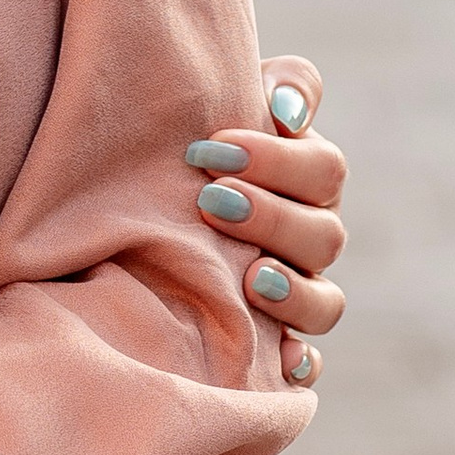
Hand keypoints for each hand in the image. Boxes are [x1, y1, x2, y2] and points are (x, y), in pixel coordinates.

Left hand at [191, 51, 345, 384]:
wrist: (130, 200)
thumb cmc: (183, 139)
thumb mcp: (225, 96)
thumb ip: (276, 86)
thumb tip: (285, 111)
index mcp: (304, 179)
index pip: (324, 171)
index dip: (278, 160)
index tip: (213, 148)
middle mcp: (307, 238)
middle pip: (324, 235)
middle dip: (270, 217)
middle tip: (211, 201)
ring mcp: (294, 293)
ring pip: (324, 303)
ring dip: (293, 291)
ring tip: (251, 277)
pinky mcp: (274, 344)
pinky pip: (303, 367)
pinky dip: (297, 366)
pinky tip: (276, 360)